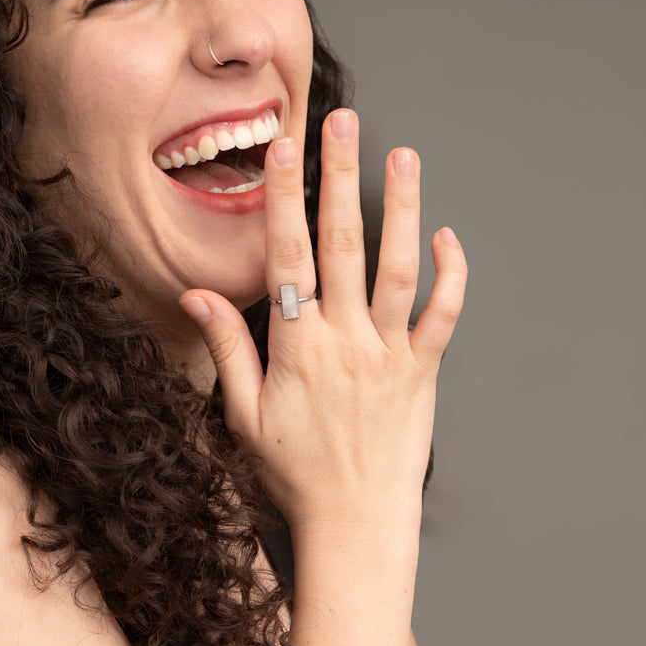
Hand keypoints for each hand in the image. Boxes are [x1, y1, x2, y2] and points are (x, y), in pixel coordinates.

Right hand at [179, 109, 466, 538]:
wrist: (356, 524)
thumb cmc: (295, 474)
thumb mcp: (242, 415)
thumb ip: (225, 347)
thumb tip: (195, 294)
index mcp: (296, 347)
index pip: (287, 257)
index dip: (282, 199)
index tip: (283, 150)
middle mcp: (345, 340)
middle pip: (344, 243)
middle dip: (340, 176)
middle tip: (342, 122)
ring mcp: (390, 353)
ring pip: (398, 266)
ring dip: (403, 207)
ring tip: (403, 155)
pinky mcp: (424, 371)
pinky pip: (444, 314)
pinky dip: (450, 273)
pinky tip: (446, 235)